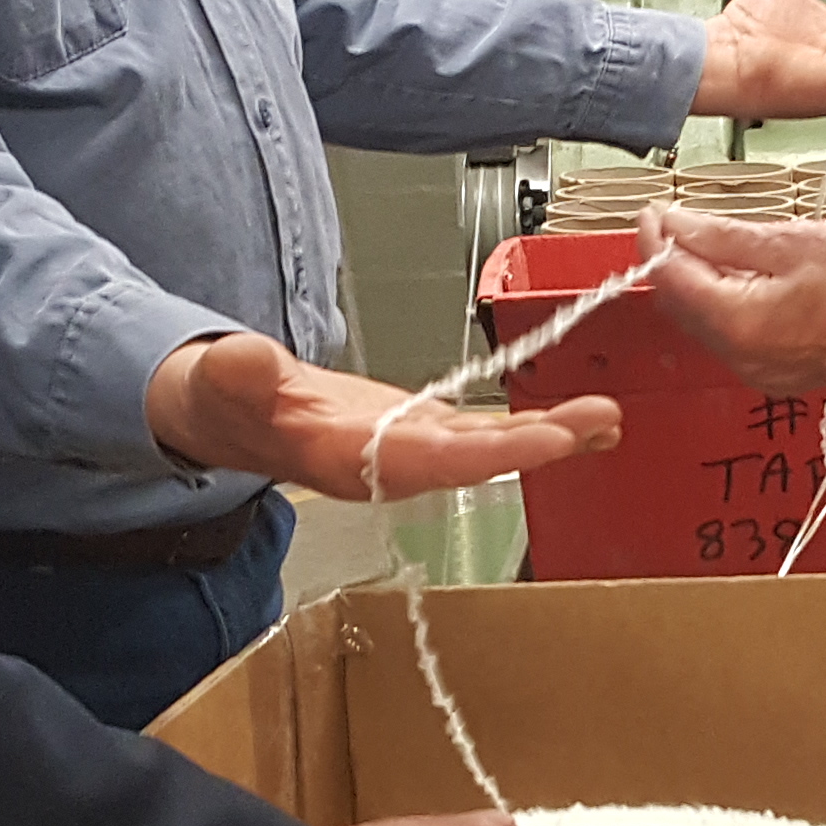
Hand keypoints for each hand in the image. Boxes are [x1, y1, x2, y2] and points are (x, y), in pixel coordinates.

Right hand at [146, 331, 619, 502]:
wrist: (231, 419)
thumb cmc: (226, 402)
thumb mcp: (219, 383)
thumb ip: (236, 374)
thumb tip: (244, 359)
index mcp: (350, 459)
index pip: (429, 460)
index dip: (489, 452)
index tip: (546, 440)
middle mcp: (392, 465)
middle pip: (476, 458)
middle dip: (540, 445)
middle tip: (601, 424)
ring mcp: (412, 452)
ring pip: (488, 448)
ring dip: (549, 438)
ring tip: (607, 421)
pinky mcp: (421, 434)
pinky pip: (484, 434)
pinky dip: (530, 427)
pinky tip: (576, 422)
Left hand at [632, 204, 825, 393]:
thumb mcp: (791, 241)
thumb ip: (722, 235)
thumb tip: (676, 223)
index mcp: (743, 325)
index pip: (672, 279)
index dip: (656, 239)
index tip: (655, 211)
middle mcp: (745, 359)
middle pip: (681, 305)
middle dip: (671, 260)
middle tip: (675, 220)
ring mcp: (761, 372)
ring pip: (704, 322)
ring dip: (698, 281)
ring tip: (710, 240)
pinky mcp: (777, 373)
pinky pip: (732, 336)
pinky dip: (725, 303)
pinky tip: (740, 275)